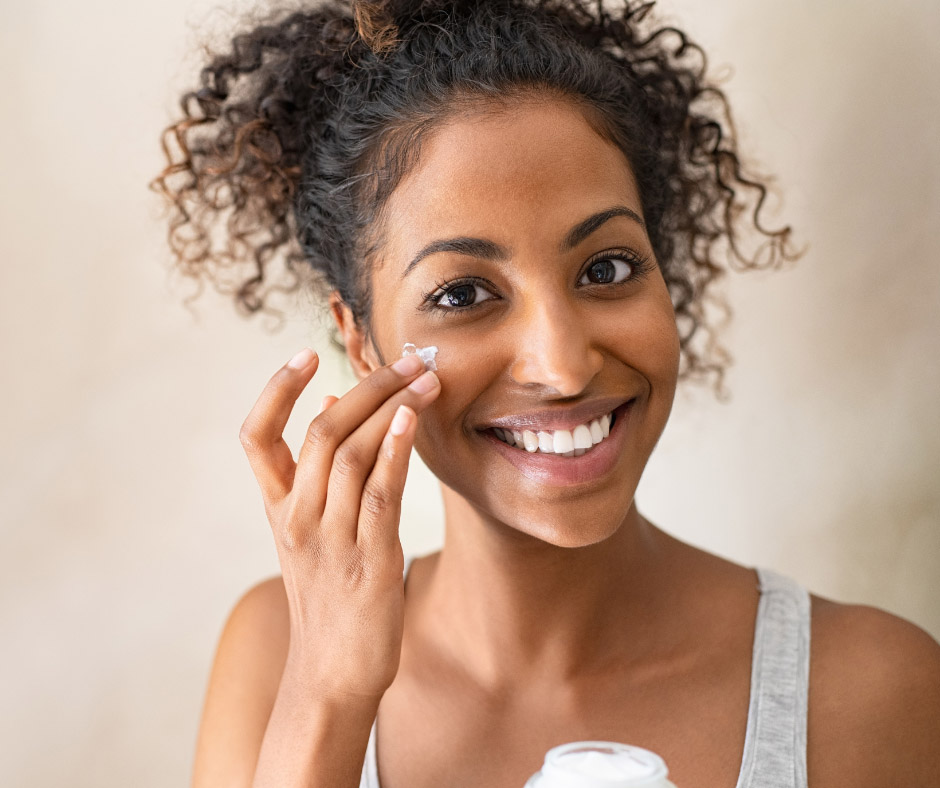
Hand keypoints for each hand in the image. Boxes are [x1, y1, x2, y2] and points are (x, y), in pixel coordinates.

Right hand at [238, 348, 440, 702]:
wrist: (332, 673)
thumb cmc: (328, 595)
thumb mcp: (310, 533)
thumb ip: (317, 473)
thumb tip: (330, 406)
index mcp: (279, 509)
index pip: (256, 437)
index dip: (275, 391)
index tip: (305, 355)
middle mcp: (298, 519)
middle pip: (322, 432)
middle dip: (367, 387)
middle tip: (408, 359)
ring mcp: (331, 540)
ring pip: (353, 455)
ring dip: (392, 408)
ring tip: (425, 379)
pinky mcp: (370, 561)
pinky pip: (380, 494)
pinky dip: (394, 451)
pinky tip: (412, 420)